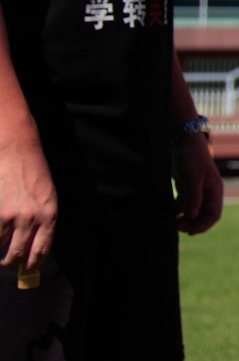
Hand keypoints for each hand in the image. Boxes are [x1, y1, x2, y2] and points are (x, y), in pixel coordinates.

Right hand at [0, 135, 56, 270]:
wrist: (17, 152)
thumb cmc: (35, 174)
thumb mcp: (47, 197)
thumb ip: (42, 221)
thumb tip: (32, 247)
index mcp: (50, 216)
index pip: (42, 250)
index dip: (33, 264)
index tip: (28, 270)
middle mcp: (32, 219)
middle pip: (18, 254)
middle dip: (11, 262)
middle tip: (7, 263)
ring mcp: (11, 216)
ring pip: (0, 246)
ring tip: (0, 245)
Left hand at [174, 134, 223, 234]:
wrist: (183, 141)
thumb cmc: (192, 157)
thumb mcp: (193, 177)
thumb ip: (194, 198)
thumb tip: (192, 216)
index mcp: (214, 191)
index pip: (214, 215)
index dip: (203, 225)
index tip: (190, 231)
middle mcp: (208, 194)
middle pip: (202, 216)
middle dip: (191, 223)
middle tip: (175, 226)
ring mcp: (197, 192)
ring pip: (192, 212)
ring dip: (182, 218)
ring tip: (170, 220)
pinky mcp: (187, 189)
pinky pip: (183, 205)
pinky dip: (176, 210)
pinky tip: (167, 212)